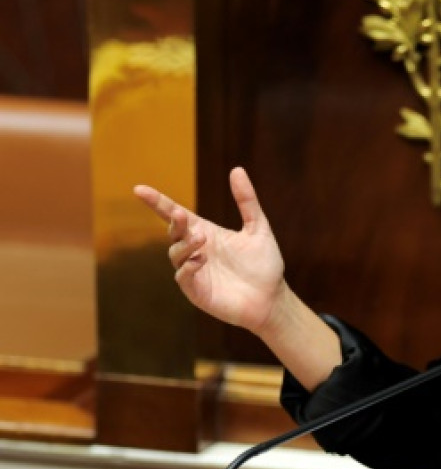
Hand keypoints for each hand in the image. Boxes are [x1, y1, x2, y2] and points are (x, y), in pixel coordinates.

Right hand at [133, 166, 286, 333]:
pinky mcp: (197, 291)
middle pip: (173, 232)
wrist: (272, 299)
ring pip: (175, 254)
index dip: (157, 202)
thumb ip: (247, 201)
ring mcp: (194, 271)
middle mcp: (195, 250)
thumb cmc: (264, 266)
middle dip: (173, 223)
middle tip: (180, 216)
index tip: (140, 189)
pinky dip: (188, 267)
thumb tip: (237, 169)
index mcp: (204, 232)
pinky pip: (183, 277)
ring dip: (184, 245)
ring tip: (202, 240)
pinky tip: (201, 259)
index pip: (175, 215)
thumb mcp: (258, 228)